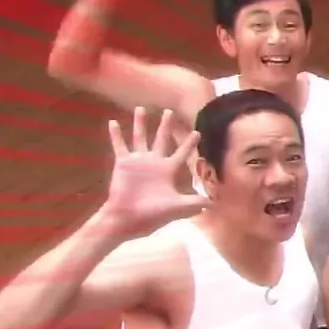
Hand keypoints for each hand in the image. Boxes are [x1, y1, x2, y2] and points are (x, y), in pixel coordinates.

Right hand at [102, 107, 207, 237]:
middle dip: (166, 126)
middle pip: (162, 139)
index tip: (197, 132)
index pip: (182, 153)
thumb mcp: (177, 207)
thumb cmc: (152, 214)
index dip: (189, 143)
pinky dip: (116, 134)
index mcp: (168, 171)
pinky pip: (119, 145)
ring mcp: (138, 162)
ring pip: (140, 137)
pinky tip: (113, 122)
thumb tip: (215, 205)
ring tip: (141, 109)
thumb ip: (194, 202)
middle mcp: (154, 163)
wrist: (128, 219)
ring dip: (140, 124)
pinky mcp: (123, 163)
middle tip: (169, 111)